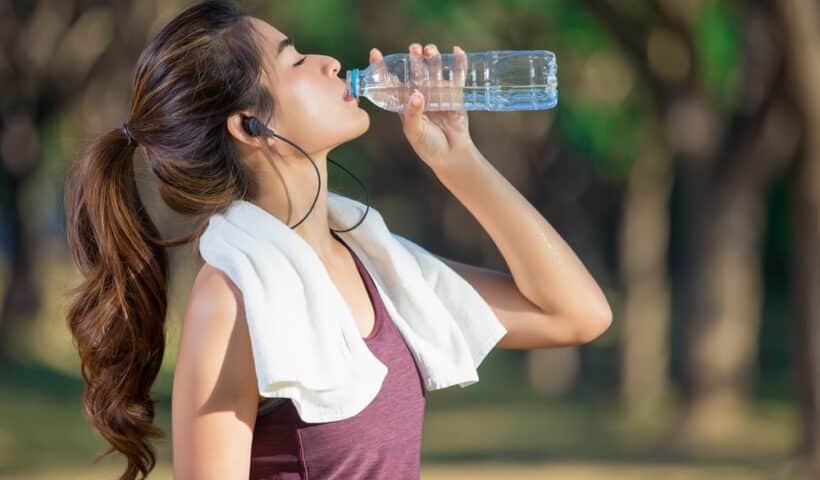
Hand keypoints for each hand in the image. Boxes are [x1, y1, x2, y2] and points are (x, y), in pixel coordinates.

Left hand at [369, 43, 474, 171]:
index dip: (382, 68)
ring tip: (430, 50)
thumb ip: (413, 114)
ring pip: (434, 70)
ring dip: (433, 58)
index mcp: (404, 102)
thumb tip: (417, 95)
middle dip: (414, 59)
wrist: (451, 155)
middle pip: (415, 72)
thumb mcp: (414, 132)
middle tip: (414, 49)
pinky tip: (457, 52)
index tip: (375, 53)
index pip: (390, 82)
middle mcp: (420, 93)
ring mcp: (437, 92)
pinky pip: (456, 76)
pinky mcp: (454, 95)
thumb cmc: (428, 146)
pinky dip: (458, 64)